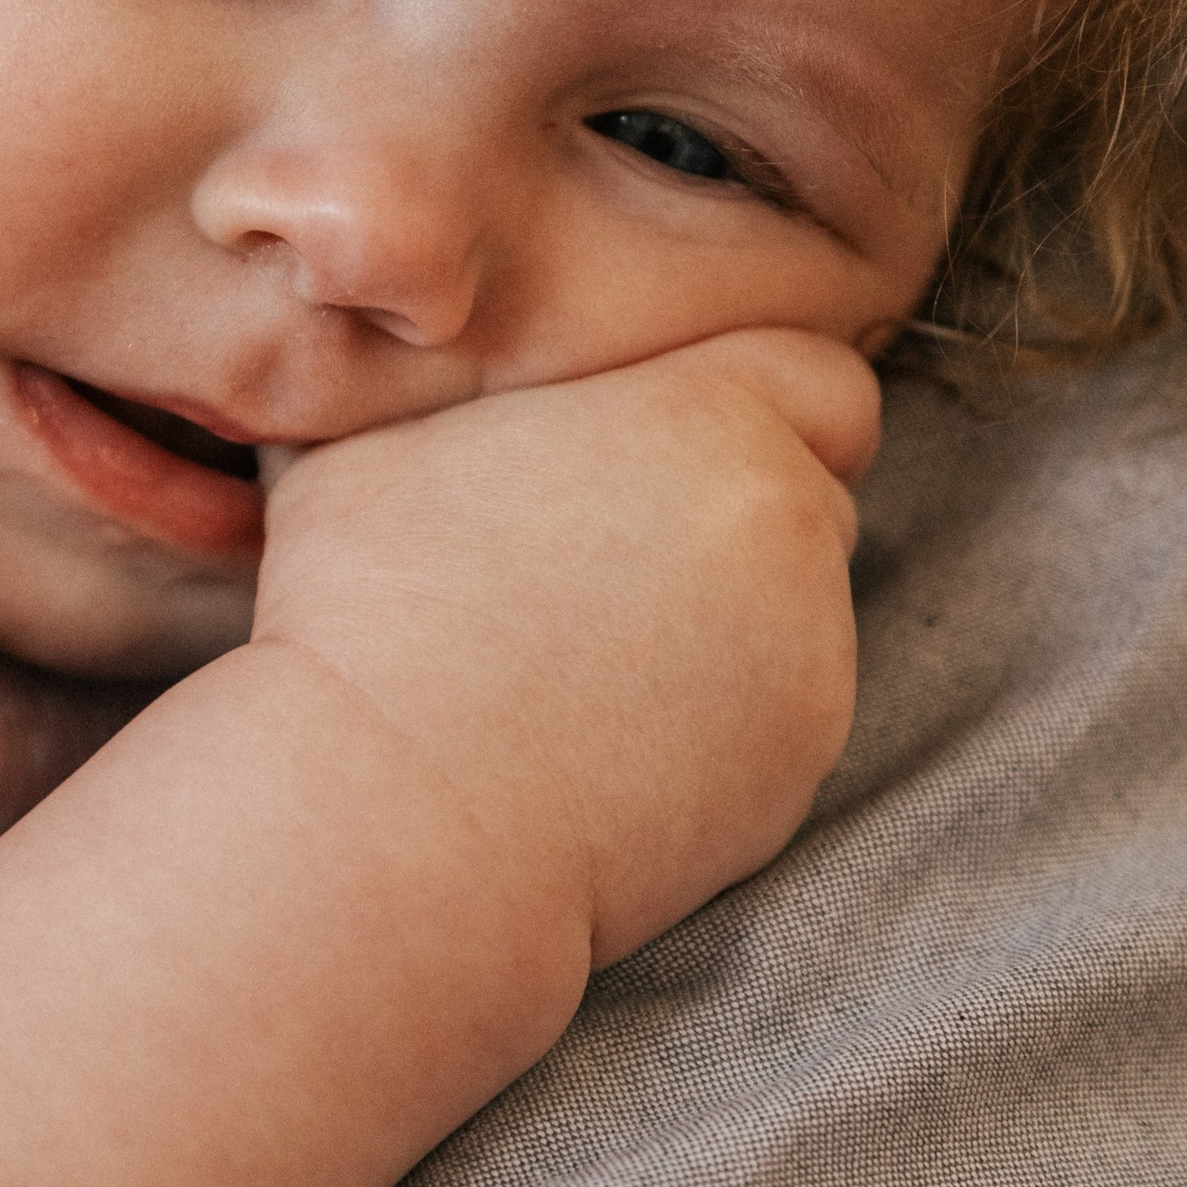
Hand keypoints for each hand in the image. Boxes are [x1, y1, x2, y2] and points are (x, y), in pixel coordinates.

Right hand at [251, 330, 877, 966]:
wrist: (390, 810)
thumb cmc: (367, 613)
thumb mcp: (388, 441)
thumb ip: (482, 397)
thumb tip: (445, 380)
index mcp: (705, 416)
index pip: (819, 377)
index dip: (768, 410)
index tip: (705, 449)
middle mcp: (787, 526)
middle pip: (810, 500)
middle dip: (737, 526)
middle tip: (617, 570)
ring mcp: (809, 656)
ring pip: (797, 620)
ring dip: (723, 631)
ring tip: (585, 671)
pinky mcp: (797, 770)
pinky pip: (773, 726)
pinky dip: (712, 731)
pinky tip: (602, 747)